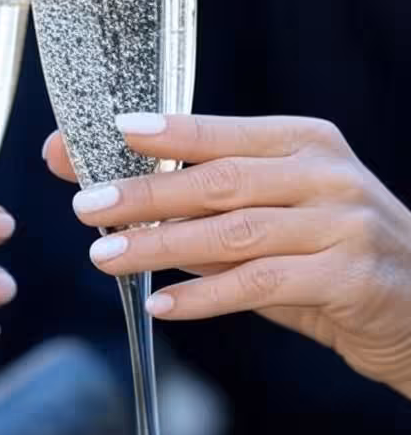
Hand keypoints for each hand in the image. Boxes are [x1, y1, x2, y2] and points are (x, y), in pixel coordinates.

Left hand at [44, 113, 410, 397]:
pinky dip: (205, 296)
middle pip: (220, 181)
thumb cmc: (329, 250)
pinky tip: (162, 303)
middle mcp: (324, 175)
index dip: (164, 132)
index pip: (221, 134)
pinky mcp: (348, 277)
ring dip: (161, 246)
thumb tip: (119, 204)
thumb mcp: (273, 214)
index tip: (110, 131)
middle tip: (86, 204)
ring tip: (106, 256)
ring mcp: (341, 224)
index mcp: (303, 142)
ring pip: (235, 233)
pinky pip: (260, 285)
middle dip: (146, 193)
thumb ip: (204, 206)